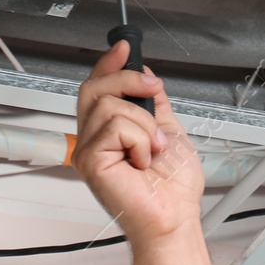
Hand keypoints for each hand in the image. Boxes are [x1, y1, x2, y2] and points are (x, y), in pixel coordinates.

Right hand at [73, 41, 204, 241]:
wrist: (175, 217)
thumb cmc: (173, 189)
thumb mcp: (169, 130)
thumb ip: (153, 104)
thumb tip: (145, 75)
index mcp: (108, 132)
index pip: (98, 87)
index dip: (109, 64)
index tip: (125, 47)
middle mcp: (93, 139)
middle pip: (95, 88)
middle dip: (128, 81)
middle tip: (152, 90)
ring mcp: (89, 151)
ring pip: (109, 106)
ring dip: (143, 123)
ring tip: (152, 147)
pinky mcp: (91, 162)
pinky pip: (115, 127)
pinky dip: (140, 139)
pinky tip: (143, 159)